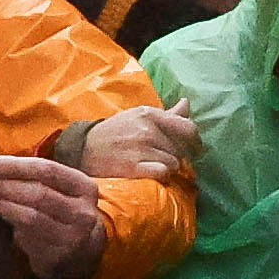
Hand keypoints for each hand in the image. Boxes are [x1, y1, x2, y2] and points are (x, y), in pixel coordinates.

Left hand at [0, 151, 115, 278]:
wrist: (83, 253)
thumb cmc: (62, 212)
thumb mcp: (60, 191)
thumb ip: (33, 179)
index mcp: (83, 187)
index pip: (47, 170)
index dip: (15, 166)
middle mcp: (82, 212)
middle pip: (37, 193)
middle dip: (2, 185)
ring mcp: (72, 237)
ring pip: (30, 217)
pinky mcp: (56, 257)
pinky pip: (26, 238)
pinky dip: (7, 224)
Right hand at [69, 104, 198, 185]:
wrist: (83, 150)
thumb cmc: (115, 133)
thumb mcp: (139, 117)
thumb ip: (167, 114)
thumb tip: (187, 103)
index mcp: (150, 114)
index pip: (188, 128)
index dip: (194, 142)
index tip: (192, 150)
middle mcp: (147, 129)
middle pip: (182, 149)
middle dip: (177, 156)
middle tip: (163, 158)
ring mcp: (141, 148)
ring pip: (174, 163)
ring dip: (168, 167)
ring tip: (152, 164)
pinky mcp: (134, 167)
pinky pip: (163, 173)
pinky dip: (161, 175)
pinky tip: (150, 172)